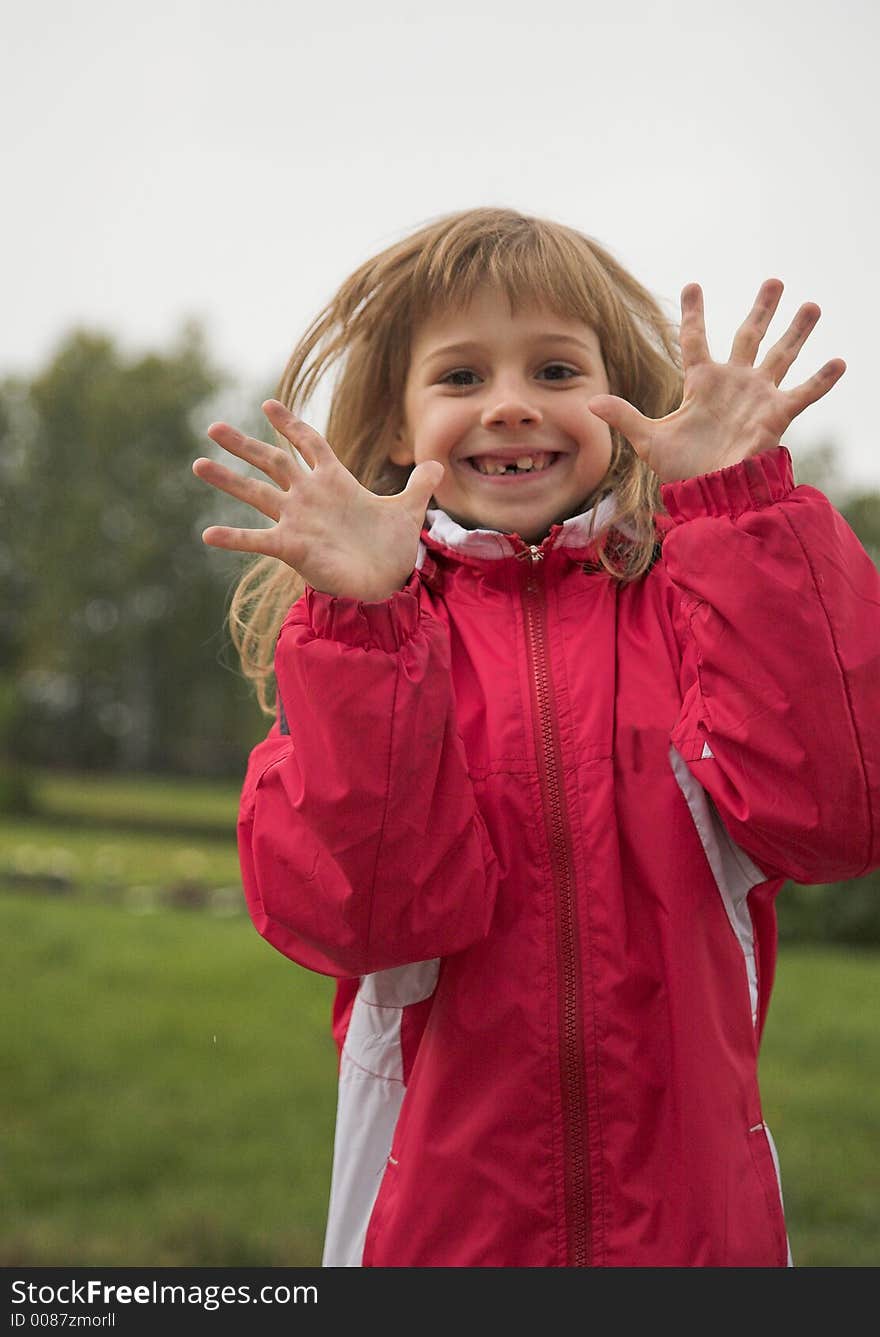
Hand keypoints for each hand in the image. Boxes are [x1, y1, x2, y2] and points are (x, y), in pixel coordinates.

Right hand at [192, 400, 443, 600]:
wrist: (384, 585)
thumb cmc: (389, 549)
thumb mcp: (407, 510)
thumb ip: (419, 484)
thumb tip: (440, 463)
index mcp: (334, 481)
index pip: (309, 444)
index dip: (291, 424)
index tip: (268, 405)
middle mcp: (309, 497)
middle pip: (272, 462)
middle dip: (244, 445)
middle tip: (213, 427)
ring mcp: (297, 521)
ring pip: (257, 495)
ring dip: (228, 480)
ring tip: (198, 464)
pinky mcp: (292, 548)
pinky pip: (258, 540)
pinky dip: (235, 538)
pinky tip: (208, 534)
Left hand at [586, 280, 846, 483]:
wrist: (709, 492)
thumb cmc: (681, 469)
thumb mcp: (648, 440)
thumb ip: (624, 416)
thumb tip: (589, 400)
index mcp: (701, 384)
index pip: (696, 340)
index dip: (695, 313)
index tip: (694, 284)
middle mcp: (733, 383)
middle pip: (749, 336)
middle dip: (762, 309)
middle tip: (774, 280)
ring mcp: (757, 397)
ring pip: (781, 355)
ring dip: (797, 331)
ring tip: (812, 304)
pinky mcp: (775, 415)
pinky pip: (803, 393)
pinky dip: (821, 380)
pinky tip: (839, 361)